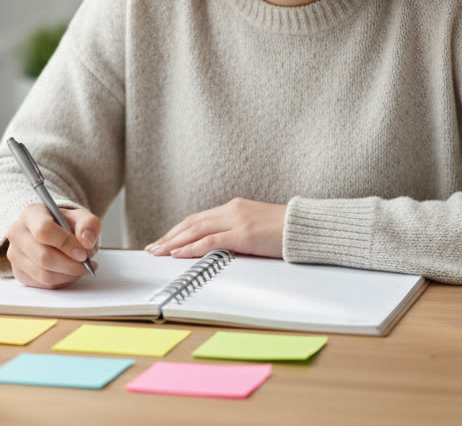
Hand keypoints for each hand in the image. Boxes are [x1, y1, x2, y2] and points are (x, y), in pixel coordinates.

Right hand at [5, 203, 100, 288]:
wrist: (52, 234)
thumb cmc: (65, 225)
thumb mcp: (82, 218)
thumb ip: (89, 224)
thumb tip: (86, 240)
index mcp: (31, 214)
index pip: (44, 230)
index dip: (65, 244)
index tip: (83, 253)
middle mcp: (17, 233)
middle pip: (43, 256)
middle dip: (70, 265)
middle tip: (86, 264)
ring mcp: (14, 254)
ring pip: (43, 274)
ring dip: (68, 275)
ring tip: (81, 269)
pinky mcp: (18, 272)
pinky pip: (42, 284)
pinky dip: (61, 281)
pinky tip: (69, 273)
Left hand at [145, 198, 285, 258]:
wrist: (308, 226)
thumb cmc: (287, 230)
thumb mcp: (257, 227)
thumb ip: (238, 232)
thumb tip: (222, 247)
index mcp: (234, 207)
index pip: (198, 218)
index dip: (179, 230)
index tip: (165, 240)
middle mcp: (232, 210)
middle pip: (192, 223)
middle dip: (170, 236)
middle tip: (153, 247)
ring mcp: (237, 221)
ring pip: (196, 230)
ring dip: (174, 242)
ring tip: (158, 251)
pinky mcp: (243, 235)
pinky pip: (210, 241)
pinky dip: (191, 248)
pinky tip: (178, 253)